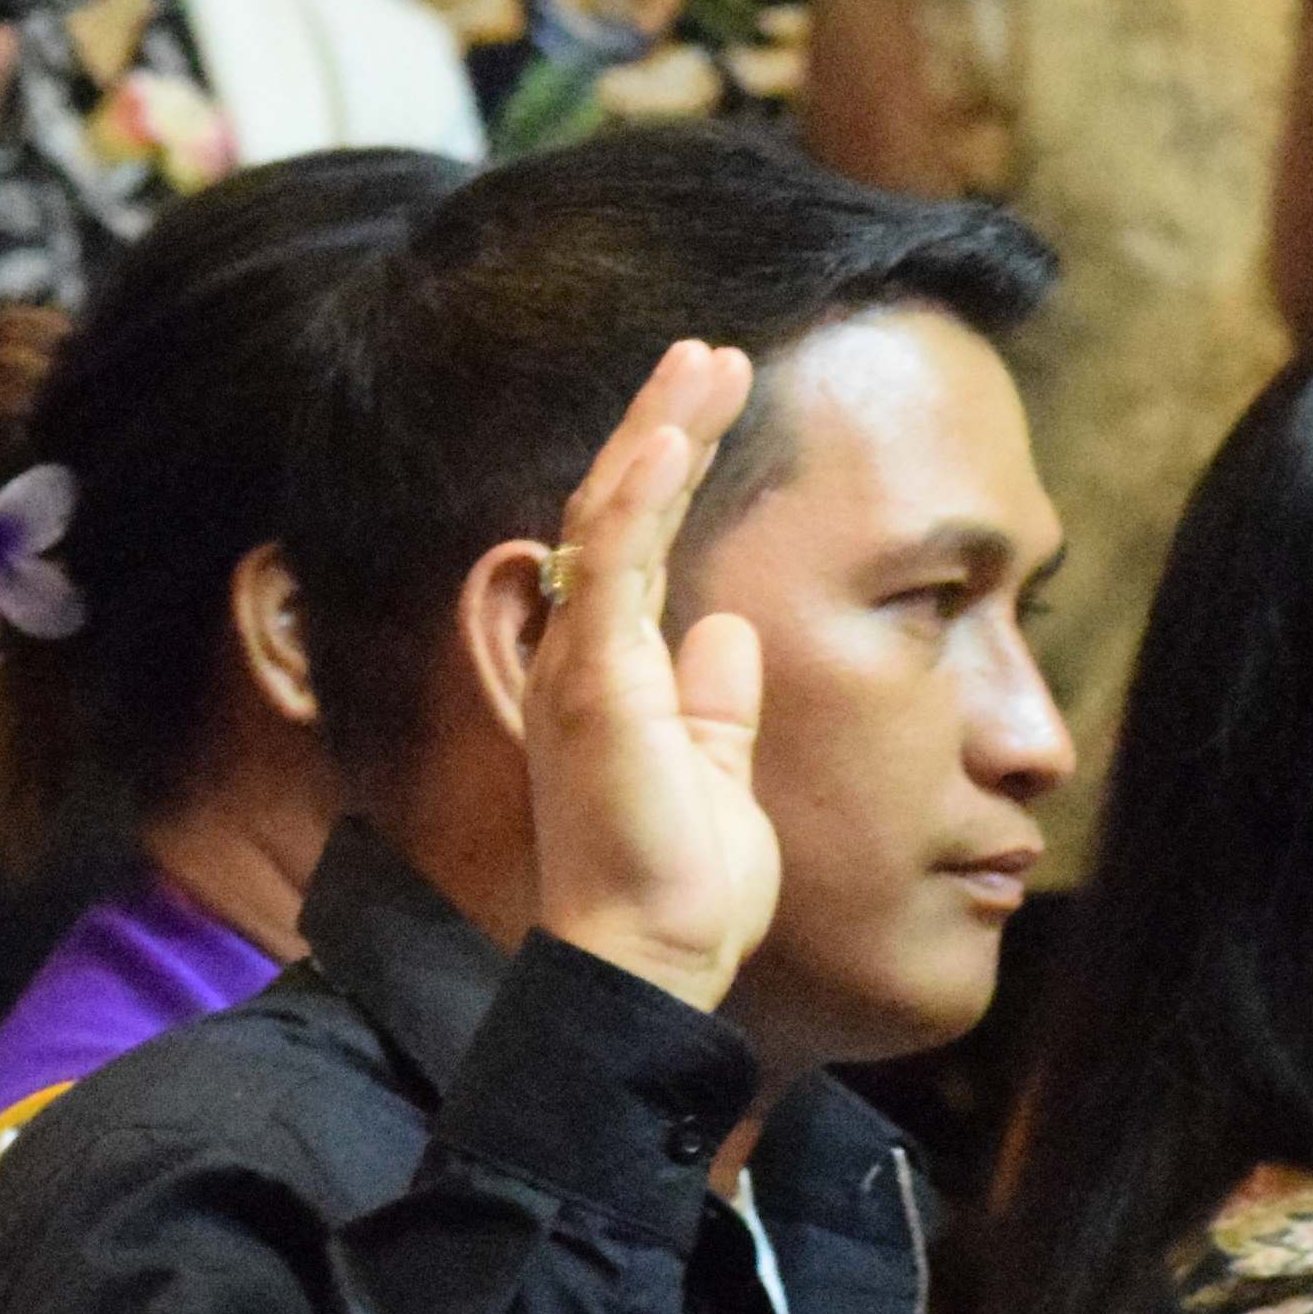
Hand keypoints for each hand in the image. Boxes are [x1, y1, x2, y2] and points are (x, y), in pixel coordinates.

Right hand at [524, 341, 779, 1011]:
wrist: (651, 958)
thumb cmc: (678, 890)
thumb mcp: (718, 776)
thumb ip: (716, 706)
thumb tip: (730, 635)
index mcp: (612, 678)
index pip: (636, 547)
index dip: (670, 470)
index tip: (713, 406)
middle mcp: (583, 659)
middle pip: (615, 512)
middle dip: (665, 425)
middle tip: (712, 354)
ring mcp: (582, 665)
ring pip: (609, 517)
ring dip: (658, 432)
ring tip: (705, 362)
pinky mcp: (596, 681)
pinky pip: (610, 566)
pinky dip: (638, 494)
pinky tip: (671, 433)